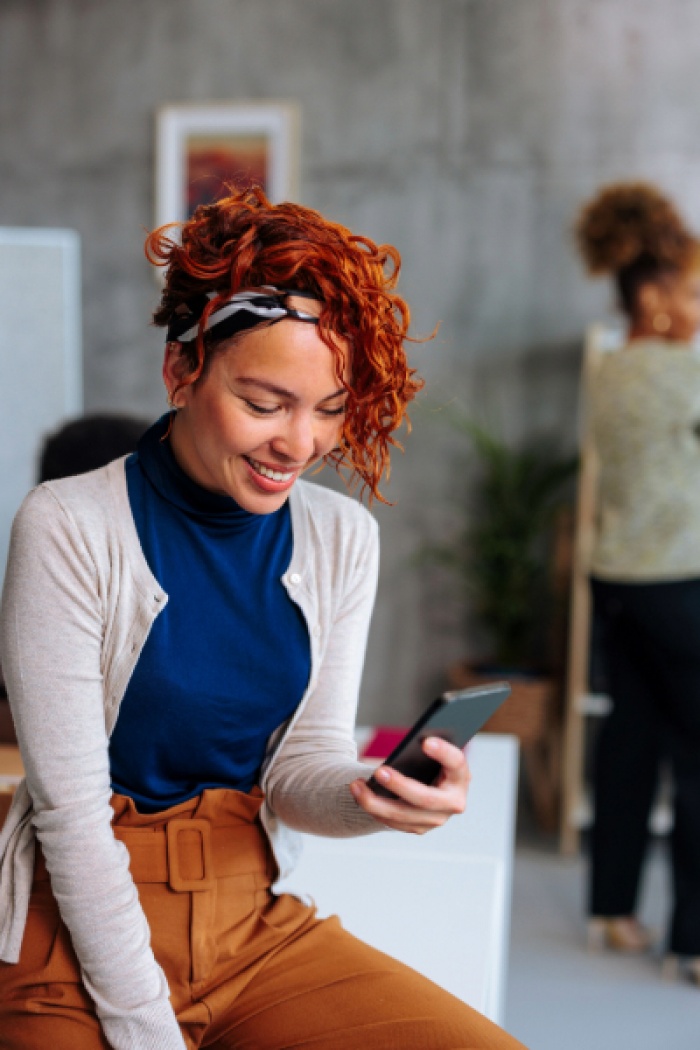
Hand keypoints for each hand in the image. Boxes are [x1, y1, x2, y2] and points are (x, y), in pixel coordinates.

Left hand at [349, 736, 470, 834]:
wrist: (430, 784)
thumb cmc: (429, 761)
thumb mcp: (431, 753)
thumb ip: (424, 748)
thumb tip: (409, 744)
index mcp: (460, 776)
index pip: (456, 763)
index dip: (443, 752)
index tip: (425, 741)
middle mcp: (453, 802)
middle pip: (425, 798)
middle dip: (400, 786)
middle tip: (379, 771)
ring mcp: (436, 819)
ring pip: (404, 815)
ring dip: (376, 802)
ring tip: (356, 785)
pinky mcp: (419, 828)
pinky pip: (394, 823)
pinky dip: (375, 810)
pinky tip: (359, 796)